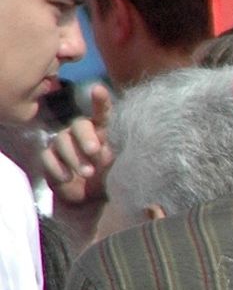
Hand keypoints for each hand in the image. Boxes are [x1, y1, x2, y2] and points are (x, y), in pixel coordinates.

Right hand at [41, 84, 113, 206]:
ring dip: (74, 157)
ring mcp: (63, 143)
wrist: (89, 199)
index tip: (98, 90)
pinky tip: (67, 178)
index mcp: (102, 131)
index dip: (100, 101)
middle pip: (79, 124)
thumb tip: (127, 149)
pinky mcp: (49, 157)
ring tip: (88, 173)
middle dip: (86, 137)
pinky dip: (57, 168)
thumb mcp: (119, 167)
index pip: (102, 113)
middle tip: (95, 151)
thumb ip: (121, 155)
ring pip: (62, 140)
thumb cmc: (107, 177)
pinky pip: (48, 156)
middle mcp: (81, 132)